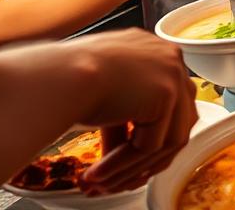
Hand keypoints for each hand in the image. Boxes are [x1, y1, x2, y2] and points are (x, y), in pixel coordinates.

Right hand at [72, 29, 196, 194]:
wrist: (57, 76)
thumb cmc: (68, 80)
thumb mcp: (108, 98)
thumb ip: (129, 118)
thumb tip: (133, 156)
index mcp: (157, 52)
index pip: (172, 102)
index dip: (152, 137)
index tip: (128, 162)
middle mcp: (171, 58)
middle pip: (177, 122)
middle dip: (146, 159)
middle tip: (118, 179)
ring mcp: (173, 74)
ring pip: (166, 140)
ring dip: (131, 168)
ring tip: (100, 183)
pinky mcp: (167, 95)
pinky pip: (150, 146)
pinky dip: (123, 165)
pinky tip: (97, 175)